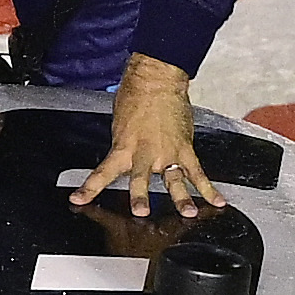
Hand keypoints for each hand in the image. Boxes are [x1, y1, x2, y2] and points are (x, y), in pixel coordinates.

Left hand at [66, 60, 218, 220]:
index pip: (103, 173)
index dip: (89, 189)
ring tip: (188, 214)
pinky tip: (216, 201)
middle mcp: (145, 153)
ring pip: (174, 180)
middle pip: (141, 180)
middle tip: (141, 211)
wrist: (157, 80)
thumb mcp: (119, 125)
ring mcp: (168, 153)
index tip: (78, 200)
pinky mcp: (185, 149)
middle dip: (140, 196)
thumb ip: (124, 147)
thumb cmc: (135, 96)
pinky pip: (198, 172)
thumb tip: (128, 160)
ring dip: (181, 199)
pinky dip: (208, 188)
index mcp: (123, 147)